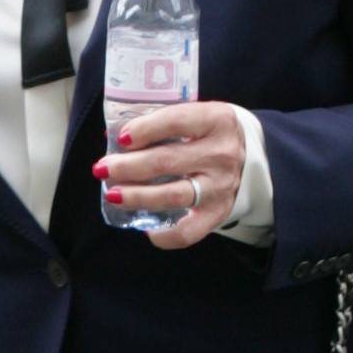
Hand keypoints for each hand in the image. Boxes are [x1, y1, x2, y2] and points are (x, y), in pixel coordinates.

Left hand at [94, 100, 246, 249]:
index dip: (144, 130)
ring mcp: (221, 186)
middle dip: (127, 167)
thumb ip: (161, 123)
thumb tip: (114, 139)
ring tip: (112, 194)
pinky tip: (144, 227)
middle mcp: (221, 153)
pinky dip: (164, 235)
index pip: (175, 121)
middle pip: (166, 161)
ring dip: (136, 196)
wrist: (251, 155)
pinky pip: (188, 232)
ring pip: (172, 195)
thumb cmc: (208, 133)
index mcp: (215, 120)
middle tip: (102, 168)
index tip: (120, 138)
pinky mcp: (218, 213)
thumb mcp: (195, 116)